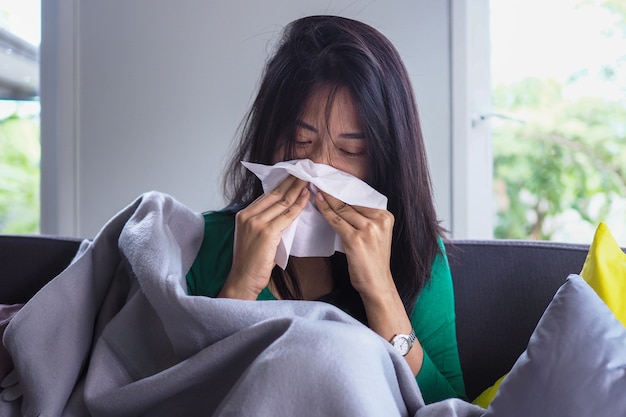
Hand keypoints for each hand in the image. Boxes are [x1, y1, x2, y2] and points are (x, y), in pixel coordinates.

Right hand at [220, 176, 308, 299]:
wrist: (243, 280)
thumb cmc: (251, 263)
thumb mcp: (255, 237)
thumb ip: (266, 224)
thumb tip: (284, 212)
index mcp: (243, 215)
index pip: (266, 196)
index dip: (281, 185)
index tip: (293, 177)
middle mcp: (248, 215)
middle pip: (274, 195)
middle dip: (290, 182)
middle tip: (304, 171)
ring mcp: (256, 223)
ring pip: (282, 202)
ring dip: (297, 189)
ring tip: (308, 180)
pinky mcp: (267, 232)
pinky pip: (287, 215)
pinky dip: (299, 205)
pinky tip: (306, 197)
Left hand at [314, 191, 394, 300]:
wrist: (377, 284)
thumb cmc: (372, 261)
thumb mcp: (375, 235)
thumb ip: (365, 218)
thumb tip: (342, 201)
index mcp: (386, 216)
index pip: (360, 198)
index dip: (343, 190)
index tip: (330, 182)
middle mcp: (379, 220)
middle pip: (351, 202)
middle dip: (333, 191)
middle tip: (319, 181)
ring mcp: (368, 229)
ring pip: (342, 209)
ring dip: (326, 198)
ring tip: (315, 189)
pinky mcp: (356, 239)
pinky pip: (336, 220)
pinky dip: (325, 210)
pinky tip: (318, 203)